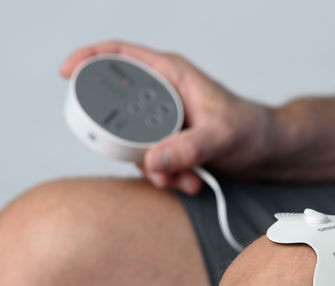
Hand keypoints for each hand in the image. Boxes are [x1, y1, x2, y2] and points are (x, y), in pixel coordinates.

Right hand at [60, 40, 272, 193]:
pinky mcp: (171, 143)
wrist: (268, 152)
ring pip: (135, 143)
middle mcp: (164, 95)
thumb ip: (188, 148)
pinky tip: (190, 183)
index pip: (120, 54)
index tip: (65, 73)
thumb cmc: (251, 130)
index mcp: (171, 74)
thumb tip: (152, 161)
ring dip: (154, 168)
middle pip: (119, 110)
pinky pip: (153, 161)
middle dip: (129, 144)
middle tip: (152, 163)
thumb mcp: (221, 137)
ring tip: (184, 178)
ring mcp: (165, 121)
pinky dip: (167, 177)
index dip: (88, 58)